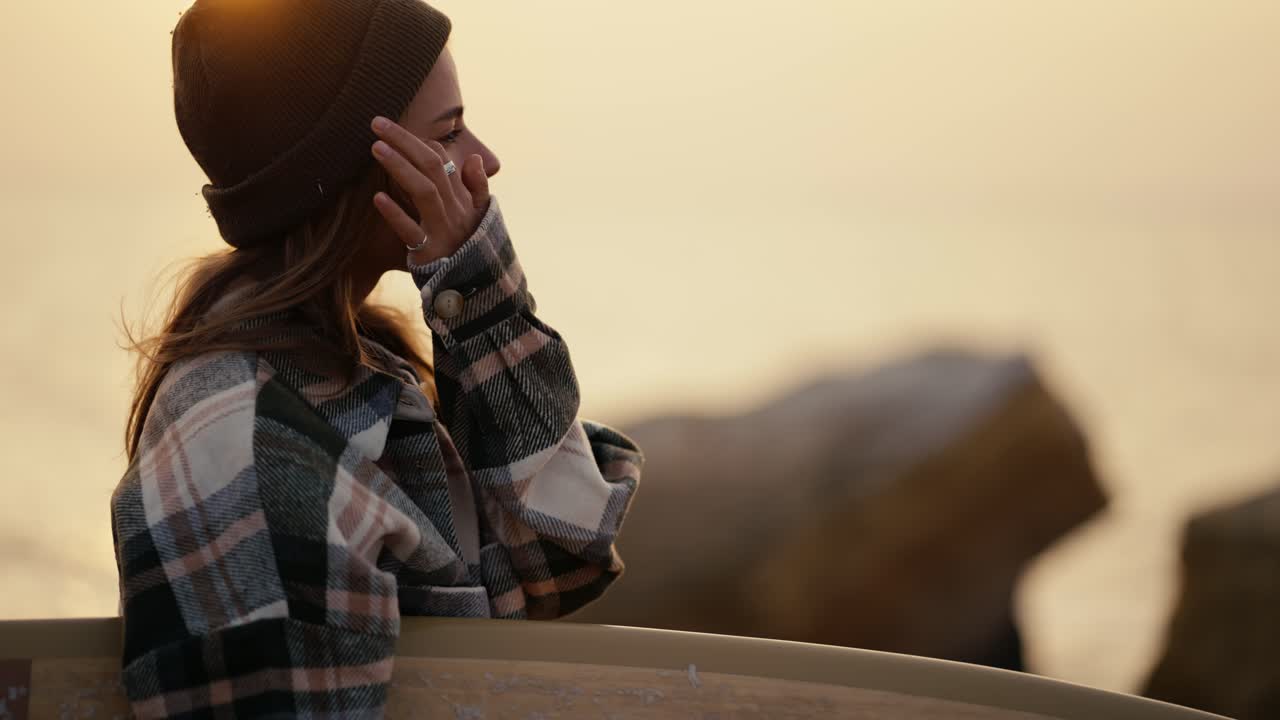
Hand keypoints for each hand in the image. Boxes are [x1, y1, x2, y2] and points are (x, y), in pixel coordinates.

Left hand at [369, 116, 490, 264]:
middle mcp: (454, 211)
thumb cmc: (472, 250)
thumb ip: (478, 187)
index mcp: (463, 201)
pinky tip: (377, 197)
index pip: (445, 162)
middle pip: (433, 167)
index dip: (421, 143)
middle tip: (377, 123)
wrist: (475, 289)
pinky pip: (411, 231)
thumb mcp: (481, 218)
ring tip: (376, 147)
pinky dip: (395, 214)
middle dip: (405, 142)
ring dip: (400, 167)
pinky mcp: (428, 253)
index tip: (396, 133)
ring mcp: (441, 230)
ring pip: (424, 191)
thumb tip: (474, 158)